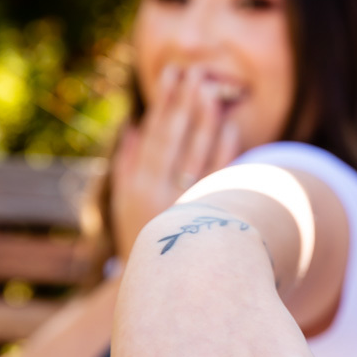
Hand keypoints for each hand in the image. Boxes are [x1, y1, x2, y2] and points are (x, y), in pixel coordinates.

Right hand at [111, 64, 240, 260]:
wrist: (162, 285)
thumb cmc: (140, 237)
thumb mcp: (125, 203)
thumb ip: (128, 164)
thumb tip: (134, 127)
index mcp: (136, 186)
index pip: (153, 135)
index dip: (163, 102)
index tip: (172, 72)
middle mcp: (159, 194)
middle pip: (175, 139)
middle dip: (184, 103)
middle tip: (195, 71)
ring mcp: (187, 205)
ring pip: (198, 154)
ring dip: (206, 120)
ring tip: (212, 89)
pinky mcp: (211, 216)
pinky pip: (221, 177)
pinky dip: (226, 150)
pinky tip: (231, 126)